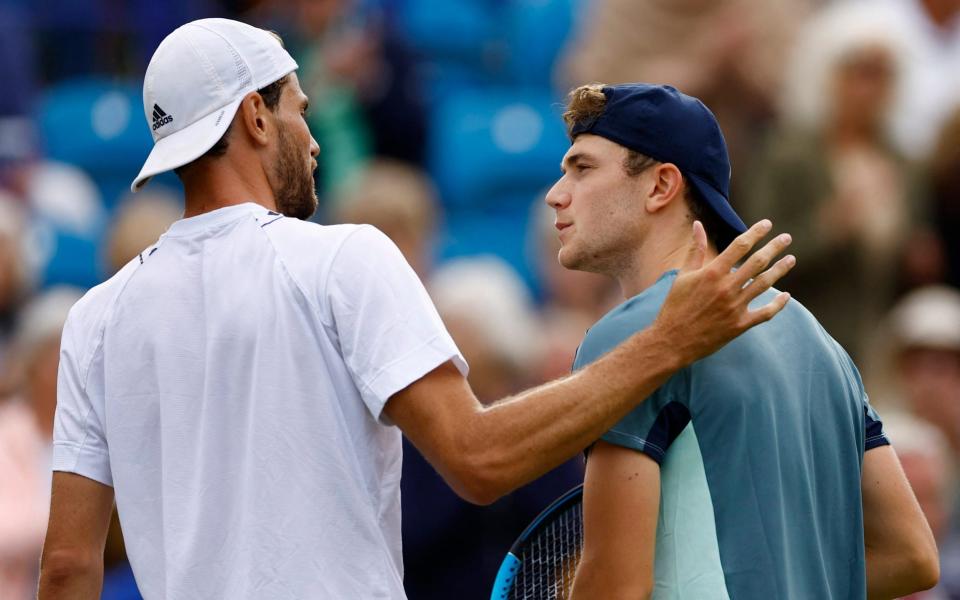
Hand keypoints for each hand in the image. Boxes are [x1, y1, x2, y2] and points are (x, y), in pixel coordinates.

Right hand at [653, 220, 794, 365]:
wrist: (672, 340)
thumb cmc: (675, 306)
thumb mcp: (682, 276)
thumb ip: (695, 250)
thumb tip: (698, 225)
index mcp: (712, 273)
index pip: (739, 246)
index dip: (755, 233)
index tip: (767, 224)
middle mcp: (726, 288)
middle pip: (757, 262)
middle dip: (774, 248)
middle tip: (787, 238)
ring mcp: (735, 307)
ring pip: (764, 284)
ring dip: (780, 270)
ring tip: (791, 259)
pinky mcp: (739, 325)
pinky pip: (765, 313)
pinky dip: (778, 304)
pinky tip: (786, 296)